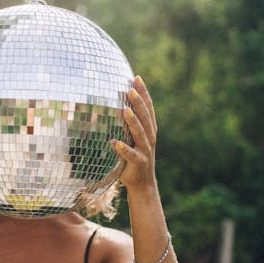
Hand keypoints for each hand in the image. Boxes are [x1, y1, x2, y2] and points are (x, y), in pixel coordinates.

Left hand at [111, 75, 156, 191]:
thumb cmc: (134, 157)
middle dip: (138, 103)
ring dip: (133, 122)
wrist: (143, 184)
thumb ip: (129, 124)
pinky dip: (123, 149)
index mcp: (149, 130)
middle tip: (130, 89)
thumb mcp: (134, 139)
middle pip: (145, 118)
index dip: (143, 93)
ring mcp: (145, 150)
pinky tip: (114, 142)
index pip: (148, 108)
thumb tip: (113, 104)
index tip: (136, 78)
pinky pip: (130, 155)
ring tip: (124, 110)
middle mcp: (150, 138)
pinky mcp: (138, 163)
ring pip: (140, 134)